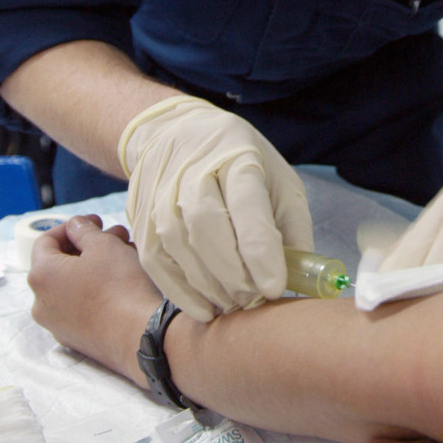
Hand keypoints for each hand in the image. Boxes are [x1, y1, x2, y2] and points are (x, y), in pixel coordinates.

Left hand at [28, 216, 159, 381]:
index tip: (94, 222)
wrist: (139, 336)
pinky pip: (79, 306)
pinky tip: (119, 282)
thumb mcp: (103, 245)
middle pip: (60, 263)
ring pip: (72, 285)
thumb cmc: (119, 284)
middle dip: (88, 246)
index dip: (71, 227)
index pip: (45, 241)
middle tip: (115, 236)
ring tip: (125, 256)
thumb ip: (84, 231)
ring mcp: (57, 324)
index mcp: (41, 276)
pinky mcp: (76, 338)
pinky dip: (94, 289)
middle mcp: (41, 303)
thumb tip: (75, 227)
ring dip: (94, 266)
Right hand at [119, 96, 313, 320]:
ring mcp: (160, 191)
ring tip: (234, 305)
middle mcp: (194, 169)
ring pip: (178, 244)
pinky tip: (204, 308)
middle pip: (207, 225)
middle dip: (233, 273)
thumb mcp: (278, 179)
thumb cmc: (239, 162)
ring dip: (208, 286)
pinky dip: (179, 291)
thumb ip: (293, 226)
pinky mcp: (140, 215)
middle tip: (254, 301)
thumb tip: (302, 276)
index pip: (246, 202)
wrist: (172, 134)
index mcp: (238, 156)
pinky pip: (155, 260)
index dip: (259, 248)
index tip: (273, 288)